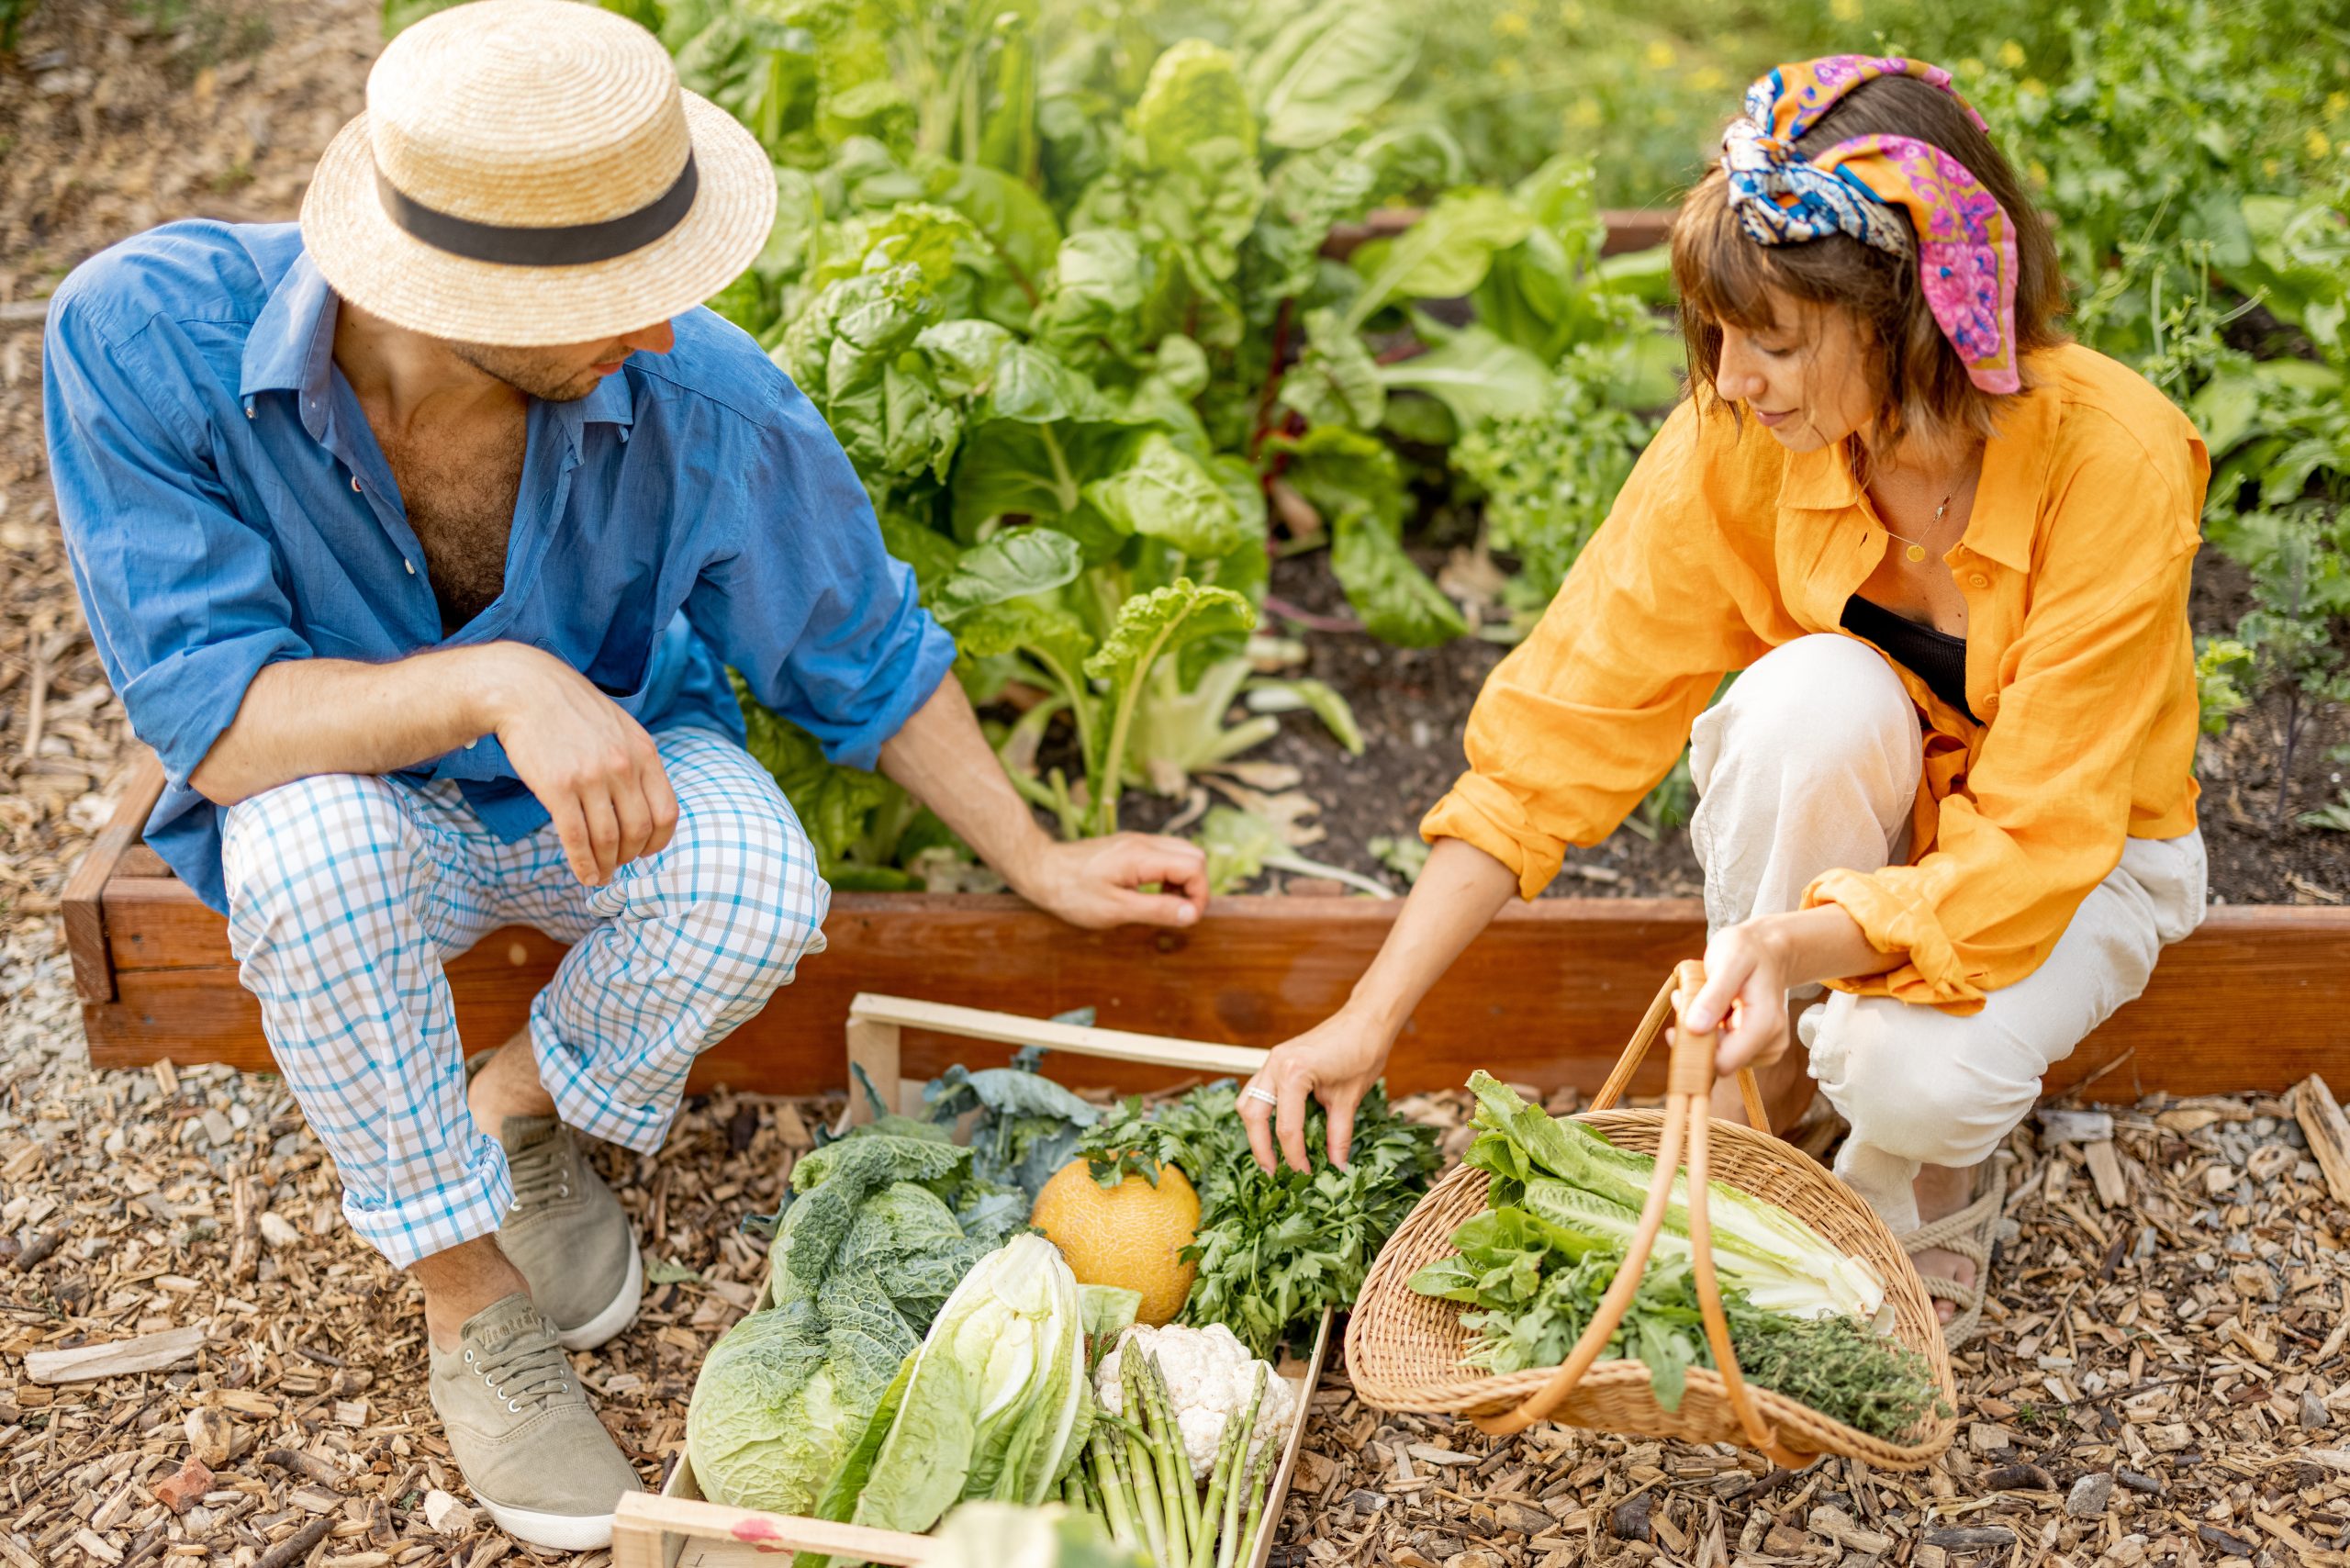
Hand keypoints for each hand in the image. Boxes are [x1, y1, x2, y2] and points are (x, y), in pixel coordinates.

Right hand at [470, 644, 678, 885]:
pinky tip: (583, 874)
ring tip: (599, 874)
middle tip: (617, 864)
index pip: (666, 812)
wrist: (525, 688)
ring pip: (608, 839)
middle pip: (639, 831)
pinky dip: (583, 864)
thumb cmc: (571, 710)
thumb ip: (636, 762)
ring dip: (606, 865)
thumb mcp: (619, 727)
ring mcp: (591, 777)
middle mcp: (623, 766)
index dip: (658, 841)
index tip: (645, 851)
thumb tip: (646, 804)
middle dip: (629, 856)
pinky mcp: (558, 787)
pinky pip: (576, 838)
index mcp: (644, 752)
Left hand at [1009, 832, 1208, 929]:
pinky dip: (1169, 875)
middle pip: (1194, 855)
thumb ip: (1157, 910)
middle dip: (1196, 886)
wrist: (1040, 871)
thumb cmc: (1072, 893)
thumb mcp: (1116, 909)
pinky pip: (1164, 855)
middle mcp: (1144, 842)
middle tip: (1179, 912)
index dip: (1199, 895)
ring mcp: (1137, 841)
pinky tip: (1152, 894)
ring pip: (1181, 853)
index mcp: (1142, 856)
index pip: (1194, 866)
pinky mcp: (1129, 846)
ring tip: (1166, 905)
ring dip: (1183, 880)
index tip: (1186, 919)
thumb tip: (1192, 914)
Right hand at [1240, 1006, 1394, 1173]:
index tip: (1305, 1177)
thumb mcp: (1350, 1099)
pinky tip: (1274, 1129)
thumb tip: (1337, 1168)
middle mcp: (1275, 1065)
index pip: (1286, 1127)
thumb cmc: (1363, 1052)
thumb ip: (1339, 1136)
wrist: (1366, 1019)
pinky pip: (1258, 1090)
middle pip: (1253, 1115)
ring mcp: (1272, 1061)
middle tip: (1274, 1174)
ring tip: (1269, 1156)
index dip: (1294, 1157)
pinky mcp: (1277, 1060)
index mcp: (1294, 1073)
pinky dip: (1261, 1112)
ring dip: (1255, 1130)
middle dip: (1261, 1148)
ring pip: (1248, 1101)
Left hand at [1680, 918, 1799, 1073]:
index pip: (1724, 1062)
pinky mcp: (1758, 1048)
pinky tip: (1710, 1008)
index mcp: (1765, 1024)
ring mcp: (1766, 1047)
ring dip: (1701, 1031)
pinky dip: (1711, 1032)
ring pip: (1719, 1057)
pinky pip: (1724, 1050)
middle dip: (1696, 1034)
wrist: (1767, 950)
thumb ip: (1714, 994)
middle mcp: (1772, 1042)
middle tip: (1685, 998)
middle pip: (1718, 1061)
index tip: (1678, 1020)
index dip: (1694, 1048)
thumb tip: (1694, 1029)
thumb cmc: (1746, 950)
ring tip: (1699, 997)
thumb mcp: (1728, 961)